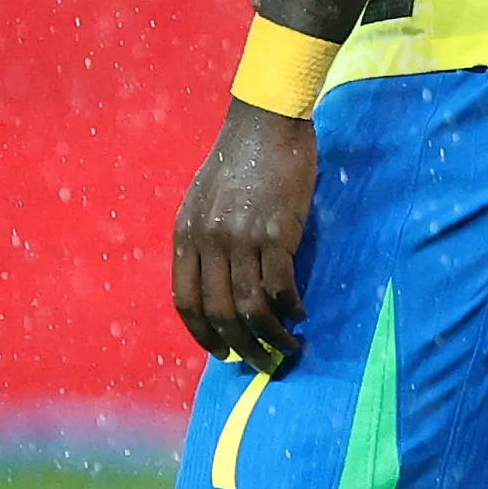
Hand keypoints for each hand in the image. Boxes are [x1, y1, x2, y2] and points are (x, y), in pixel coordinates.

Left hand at [172, 103, 321, 369]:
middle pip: (220, 313)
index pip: (186, 302)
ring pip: (251, 307)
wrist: (267, 123)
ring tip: (288, 349)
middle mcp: (209, 241)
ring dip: (271, 337)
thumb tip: (220, 286)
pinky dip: (291, 308)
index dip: (203, 334)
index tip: (222, 352)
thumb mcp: (206, 201)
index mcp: (186, 235)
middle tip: (262, 365)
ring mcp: (242, 238)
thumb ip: (206, 240)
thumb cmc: (240, 160)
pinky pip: (280, 287)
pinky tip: (301, 313)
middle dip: (242, 348)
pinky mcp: (277, 233)